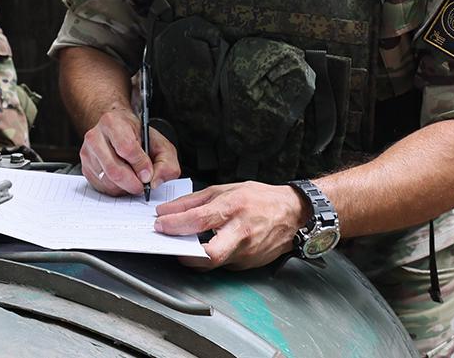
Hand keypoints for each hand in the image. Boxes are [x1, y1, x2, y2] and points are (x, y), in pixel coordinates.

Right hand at [79, 108, 179, 195]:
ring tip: (134, 181)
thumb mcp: (160, 143)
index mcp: (113, 122)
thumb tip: (154, 181)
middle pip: (114, 169)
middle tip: (142, 186)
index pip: (126, 148)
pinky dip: (115, 189)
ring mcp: (87, 152)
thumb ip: (166, 162)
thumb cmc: (138, 136)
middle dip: (132, 183)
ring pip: (107, 180)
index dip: (140, 165)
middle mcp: (95, 136)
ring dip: (124, 187)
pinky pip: (101, 186)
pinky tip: (123, 181)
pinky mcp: (85, 167)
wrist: (118, 129)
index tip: (148, 174)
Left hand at [154, 182, 310, 268]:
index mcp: (234, 208)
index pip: (199, 220)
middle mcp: (241, 232)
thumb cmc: (260, 199)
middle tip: (172, 247)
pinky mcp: (248, 264)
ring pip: (213, 262)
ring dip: (196, 255)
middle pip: (210, 254)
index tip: (160, 224)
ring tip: (188, 244)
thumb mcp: (225, 189)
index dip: (175, 224)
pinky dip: (212, 256)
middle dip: (186, 255)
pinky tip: (211, 246)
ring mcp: (247, 252)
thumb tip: (167, 211)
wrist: (293, 214)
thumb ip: (193, 201)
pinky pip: (223, 263)